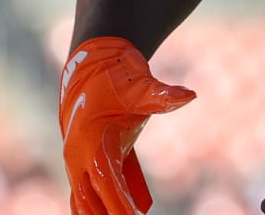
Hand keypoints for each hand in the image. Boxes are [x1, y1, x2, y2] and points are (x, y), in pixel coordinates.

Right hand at [59, 38, 194, 214]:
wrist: (89, 64)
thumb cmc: (116, 77)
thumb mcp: (141, 86)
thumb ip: (163, 95)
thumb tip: (190, 94)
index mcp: (93, 143)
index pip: (107, 184)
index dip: (120, 205)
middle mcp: (78, 157)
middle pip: (89, 202)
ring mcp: (75, 162)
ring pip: (81, 202)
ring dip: (97, 214)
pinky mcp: (78, 162)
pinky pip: (82, 194)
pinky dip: (94, 208)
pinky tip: (115, 212)